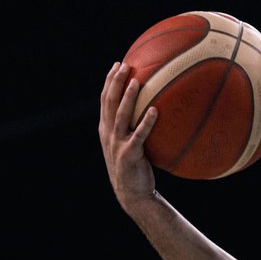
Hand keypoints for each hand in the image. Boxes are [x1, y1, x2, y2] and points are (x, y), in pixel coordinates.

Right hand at [98, 62, 158, 211]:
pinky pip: (139, 135)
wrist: (132, 194)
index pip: (105, 100)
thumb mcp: (129, 146)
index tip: (117, 64)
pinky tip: (155, 110)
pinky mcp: (129, 154)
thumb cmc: (135, 169)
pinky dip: (146, 122)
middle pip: (109, 102)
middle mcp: (108, 134)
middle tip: (124, 64)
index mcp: (106, 129)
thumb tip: (153, 110)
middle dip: (115, 82)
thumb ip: (133, 129)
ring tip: (136, 81)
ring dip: (128, 98)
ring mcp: (117, 144)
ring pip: (121, 115)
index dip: (109, 81)